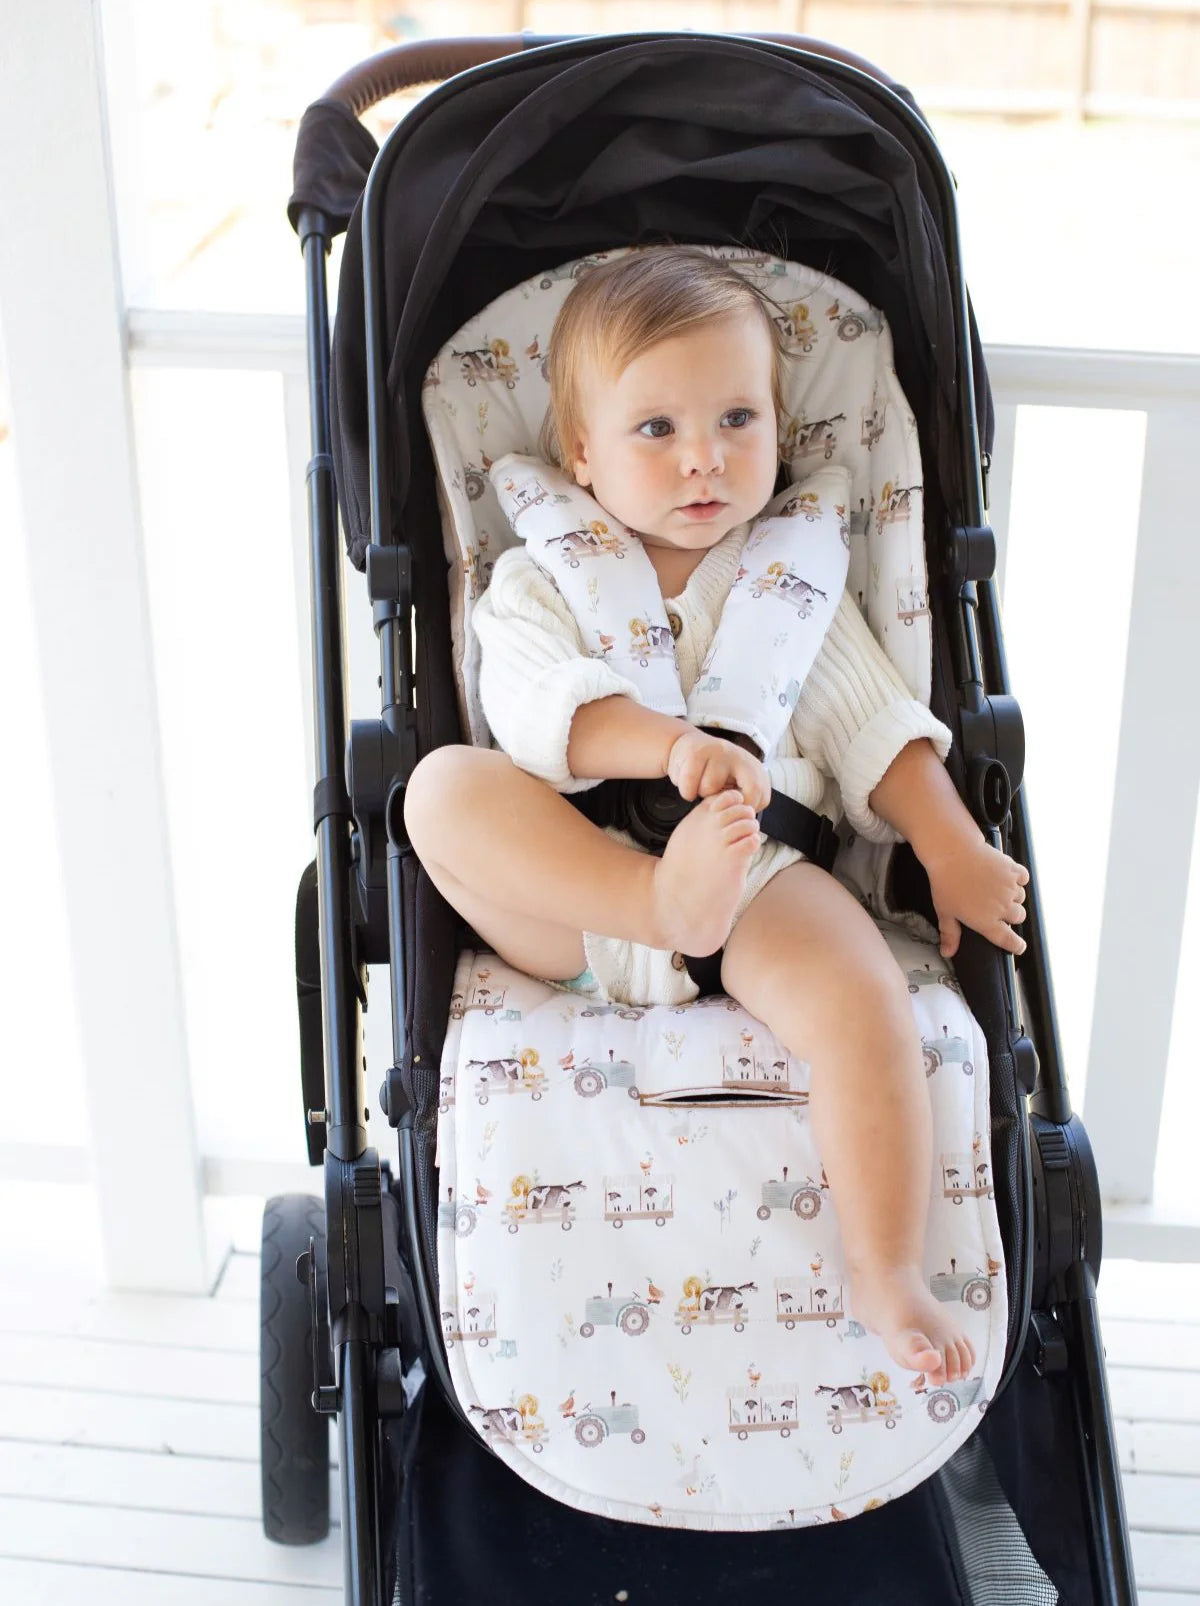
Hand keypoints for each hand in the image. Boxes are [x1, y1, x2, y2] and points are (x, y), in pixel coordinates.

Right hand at [667, 727, 770, 810]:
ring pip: (708, 789)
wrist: (687, 745)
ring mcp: (719, 752)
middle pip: (736, 795)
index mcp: (754, 768)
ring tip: (700, 785)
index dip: (741, 808)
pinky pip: (690, 785)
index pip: (758, 796)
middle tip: (713, 805)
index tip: (730, 809)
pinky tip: (689, 782)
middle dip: (722, 805)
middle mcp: (739, 757)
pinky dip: (687, 790)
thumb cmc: (713, 773)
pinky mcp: (697, 752)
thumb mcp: (734, 785)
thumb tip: (745, 820)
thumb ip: (743, 799)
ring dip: (700, 794)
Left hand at [922, 836, 1029, 958]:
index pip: (1009, 940)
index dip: (1016, 945)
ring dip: (1013, 896)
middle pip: (1019, 917)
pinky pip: (1023, 878)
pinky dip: (1018, 878)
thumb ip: (950, 934)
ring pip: (1021, 898)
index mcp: (987, 922)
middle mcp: (1002, 907)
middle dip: (1011, 915)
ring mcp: (1010, 889)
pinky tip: (1006, 876)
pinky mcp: (1013, 871)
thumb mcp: (945, 912)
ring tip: (997, 889)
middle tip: (997, 908)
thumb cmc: (947, 883)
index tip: (1018, 946)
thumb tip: (948, 952)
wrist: (953, 853)